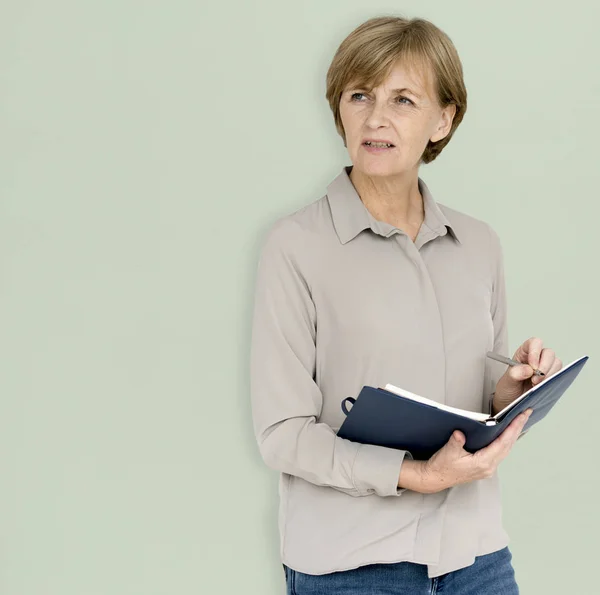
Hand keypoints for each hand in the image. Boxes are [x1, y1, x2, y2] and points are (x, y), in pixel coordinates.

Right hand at [415, 408, 531, 493]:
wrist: (436, 478)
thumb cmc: (441, 466)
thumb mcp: (447, 452)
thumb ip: (456, 442)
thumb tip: (460, 433)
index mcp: (482, 463)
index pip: (502, 443)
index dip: (513, 429)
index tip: (521, 417)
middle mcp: (489, 467)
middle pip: (508, 445)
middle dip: (518, 429)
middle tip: (526, 414)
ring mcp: (488, 468)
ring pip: (506, 449)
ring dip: (514, 435)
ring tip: (520, 421)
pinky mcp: (485, 466)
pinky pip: (500, 452)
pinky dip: (506, 441)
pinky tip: (507, 434)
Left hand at [493, 337, 562, 411]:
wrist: (510, 402)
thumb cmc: (507, 389)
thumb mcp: (506, 382)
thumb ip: (514, 374)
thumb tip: (528, 369)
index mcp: (523, 353)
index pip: (534, 343)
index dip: (535, 352)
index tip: (533, 366)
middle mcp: (536, 358)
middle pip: (548, 353)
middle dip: (544, 367)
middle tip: (535, 380)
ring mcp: (545, 367)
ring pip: (556, 363)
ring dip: (549, 375)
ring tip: (536, 386)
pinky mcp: (552, 377)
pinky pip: (559, 374)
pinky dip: (553, 381)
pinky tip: (543, 388)